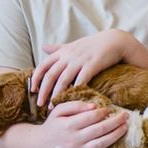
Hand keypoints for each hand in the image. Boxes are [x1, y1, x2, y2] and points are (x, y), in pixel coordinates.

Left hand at [32, 30, 146, 106]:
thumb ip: (59, 48)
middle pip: (50, 75)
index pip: (43, 65)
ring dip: (56, 95)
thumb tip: (43, 47)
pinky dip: (75, 90)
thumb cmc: (94, 44)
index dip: (36, 78)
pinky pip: (81, 80)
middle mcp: (69, 56)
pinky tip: (72, 100)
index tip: (32, 90)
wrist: (115, 40)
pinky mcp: (92, 65)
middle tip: (39, 104)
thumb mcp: (74, 44)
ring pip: (63, 80)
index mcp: (63, 52)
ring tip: (52, 107)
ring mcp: (80, 60)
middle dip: (43, 91)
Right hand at [38, 101, 127, 147]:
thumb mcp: (58, 111)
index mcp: (69, 125)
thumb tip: (94, 106)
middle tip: (125, 115)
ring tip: (125, 127)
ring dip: (116, 135)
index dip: (103, 112)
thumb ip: (75, 105)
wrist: (40, 145)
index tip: (109, 109)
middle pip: (100, 129)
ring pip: (102, 144)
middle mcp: (75, 139)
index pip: (91, 117)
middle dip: (115, 121)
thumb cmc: (53, 125)